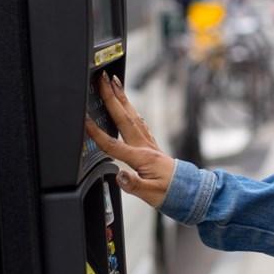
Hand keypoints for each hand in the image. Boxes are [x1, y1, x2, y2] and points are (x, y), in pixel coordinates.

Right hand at [85, 72, 175, 208]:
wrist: (188, 191)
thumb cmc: (170, 193)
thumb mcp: (150, 194)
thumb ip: (133, 185)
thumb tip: (119, 175)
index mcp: (141, 158)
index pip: (113, 144)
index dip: (97, 132)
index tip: (85, 119)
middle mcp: (145, 146)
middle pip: (124, 118)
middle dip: (112, 98)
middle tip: (102, 79)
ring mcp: (149, 143)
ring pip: (132, 115)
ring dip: (122, 98)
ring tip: (114, 83)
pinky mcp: (151, 144)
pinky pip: (138, 122)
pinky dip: (131, 111)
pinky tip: (128, 106)